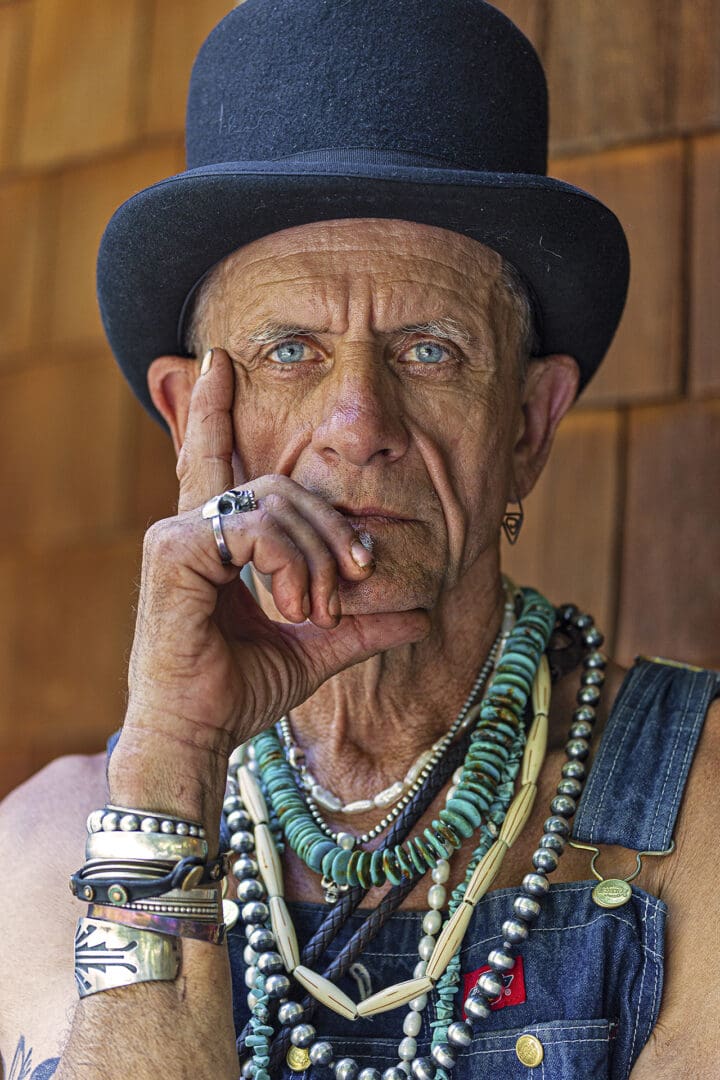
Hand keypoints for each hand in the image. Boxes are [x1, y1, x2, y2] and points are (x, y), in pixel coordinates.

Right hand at [124, 348, 429, 762]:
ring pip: (276, 503)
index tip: (217, 360)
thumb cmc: (238, 694)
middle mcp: (189, 526)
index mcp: (212, 540)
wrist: (196, 737)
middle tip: (357, 578)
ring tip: (317, 608)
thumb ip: (359, 625)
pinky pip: (259, 529)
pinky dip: (291, 565)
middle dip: (331, 528)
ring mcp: (176, 534)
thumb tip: (421, 616)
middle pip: (282, 485)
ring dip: (316, 557)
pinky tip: (291, 605)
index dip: (212, 408)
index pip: (213, 458)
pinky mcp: (174, 550)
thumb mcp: (313, 649)